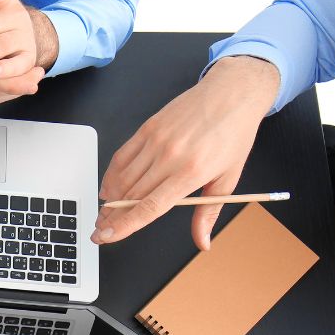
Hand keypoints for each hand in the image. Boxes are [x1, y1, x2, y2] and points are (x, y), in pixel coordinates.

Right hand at [96, 55, 280, 249]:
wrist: (233, 93)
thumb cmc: (234, 134)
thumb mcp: (228, 179)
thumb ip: (208, 214)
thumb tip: (203, 242)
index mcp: (191, 172)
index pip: (148, 207)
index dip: (124, 226)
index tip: (106, 237)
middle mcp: (170, 157)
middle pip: (129, 196)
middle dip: (110, 219)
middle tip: (100, 232)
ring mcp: (156, 141)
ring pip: (121, 179)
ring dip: (109, 201)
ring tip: (103, 215)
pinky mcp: (147, 129)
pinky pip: (121, 157)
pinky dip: (110, 176)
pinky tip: (108, 189)